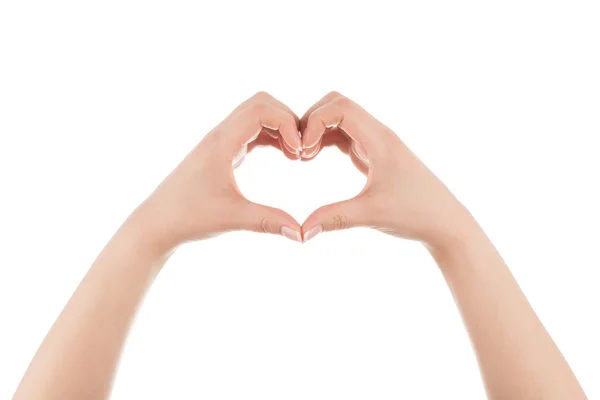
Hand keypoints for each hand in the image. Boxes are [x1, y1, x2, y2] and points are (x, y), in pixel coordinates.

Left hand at [131, 92, 303, 252]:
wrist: (157, 223)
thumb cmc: (187, 217)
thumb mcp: (232, 218)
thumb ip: (269, 222)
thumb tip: (302, 233)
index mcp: (221, 142)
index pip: (261, 110)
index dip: (287, 123)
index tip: (299, 151)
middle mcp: (220, 135)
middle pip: (260, 103)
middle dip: (287, 120)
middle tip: (301, 149)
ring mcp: (220, 142)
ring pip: (256, 116)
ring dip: (280, 127)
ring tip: (296, 155)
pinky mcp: (222, 152)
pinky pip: (251, 132)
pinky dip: (271, 137)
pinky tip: (283, 156)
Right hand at [300, 92, 472, 247]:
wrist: (444, 222)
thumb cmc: (415, 214)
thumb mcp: (371, 215)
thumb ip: (333, 219)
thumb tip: (300, 232)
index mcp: (380, 139)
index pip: (341, 107)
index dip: (315, 121)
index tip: (303, 151)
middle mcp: (378, 135)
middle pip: (338, 104)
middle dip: (312, 120)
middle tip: (299, 150)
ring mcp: (376, 144)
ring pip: (340, 119)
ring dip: (318, 130)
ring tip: (303, 158)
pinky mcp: (374, 155)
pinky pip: (344, 136)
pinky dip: (325, 141)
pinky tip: (314, 160)